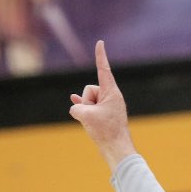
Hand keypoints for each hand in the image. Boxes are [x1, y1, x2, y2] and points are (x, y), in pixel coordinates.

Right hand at [69, 41, 136, 168]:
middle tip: (96, 117)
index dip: (100, 56)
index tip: (100, 43)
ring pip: (88, 101)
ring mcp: (107, 105)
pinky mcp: (104, 114)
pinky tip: (73, 101)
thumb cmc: (106, 132)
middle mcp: (111, 96)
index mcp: (111, 92)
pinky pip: (90, 106)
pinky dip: (84, 105)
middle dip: (86, 101)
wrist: (117, 149)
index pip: (103, 69)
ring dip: (87, 111)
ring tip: (96, 124)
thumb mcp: (85, 116)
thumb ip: (76, 108)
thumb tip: (76, 108)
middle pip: (89, 90)